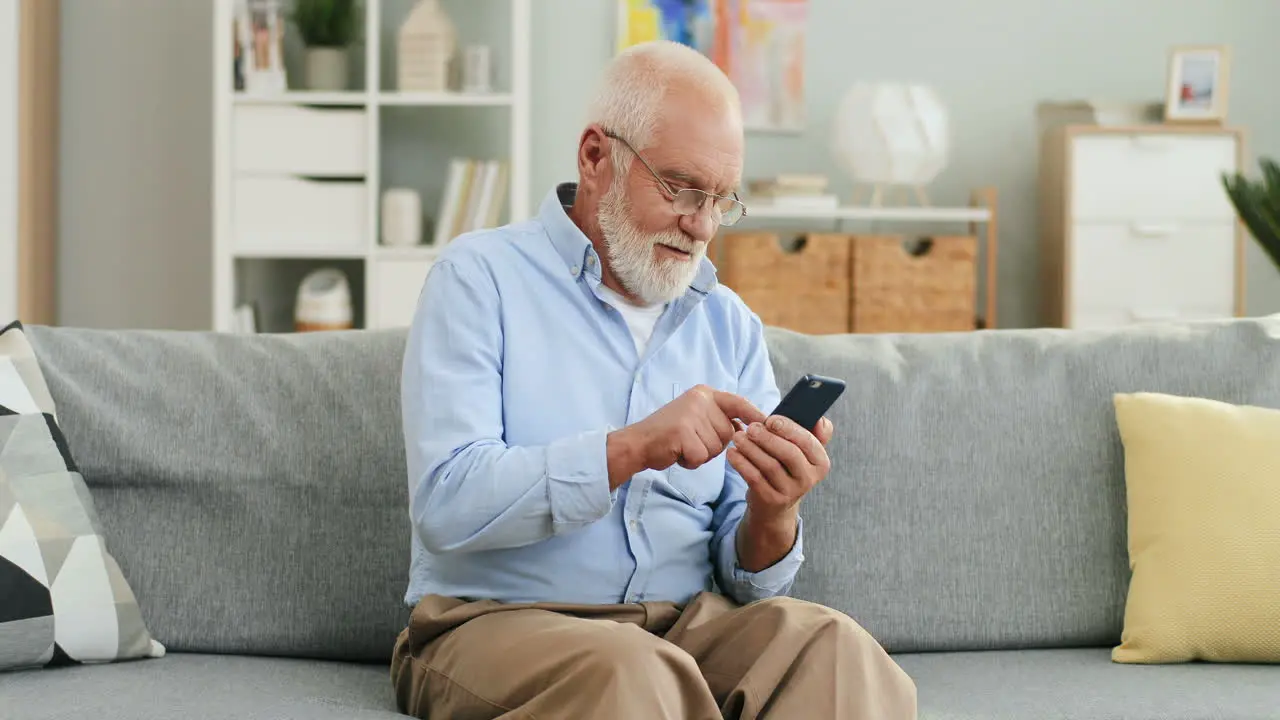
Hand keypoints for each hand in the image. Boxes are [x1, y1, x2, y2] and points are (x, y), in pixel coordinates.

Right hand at [607, 385, 766, 486]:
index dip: (754, 415)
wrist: (637, 443)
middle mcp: (699, 400)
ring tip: (682, 446)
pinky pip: (702, 457)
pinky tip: (677, 453)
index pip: (738, 402)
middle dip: (714, 445)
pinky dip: (691, 462)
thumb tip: (746, 427)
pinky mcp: (683, 433)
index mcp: (703, 394)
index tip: (770, 424)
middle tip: (690, 441)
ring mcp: (691, 415)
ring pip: (717, 447)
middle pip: (729, 432)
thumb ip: (718, 418)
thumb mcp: (694, 416)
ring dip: (702, 454)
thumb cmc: (668, 434)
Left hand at [727, 414, 833, 521]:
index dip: (789, 428)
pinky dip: (742, 463)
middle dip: (768, 438)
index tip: (770, 419)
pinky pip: (755, 478)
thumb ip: (815, 432)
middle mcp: (809, 479)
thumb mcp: (804, 452)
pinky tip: (732, 453)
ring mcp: (791, 492)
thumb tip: (819, 419)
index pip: (808, 442)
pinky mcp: (771, 500)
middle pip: (789, 454)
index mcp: (820, 462)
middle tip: (751, 428)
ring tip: (738, 437)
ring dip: (752, 448)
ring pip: (770, 466)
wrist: (774, 505)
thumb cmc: (787, 467)